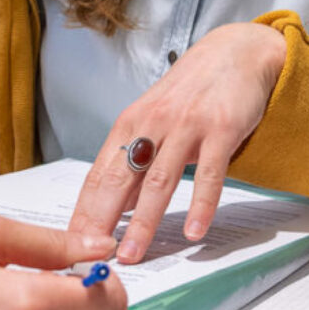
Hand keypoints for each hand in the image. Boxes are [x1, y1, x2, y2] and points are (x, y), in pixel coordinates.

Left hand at [68, 21, 286, 264]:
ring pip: (159, 181)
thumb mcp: (154, 119)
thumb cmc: (192, 90)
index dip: (84, 212)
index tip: (72, 243)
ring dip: (143, 222)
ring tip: (133, 253)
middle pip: (120, 179)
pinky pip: (209, 174)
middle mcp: (152, 124)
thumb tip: (115, 206)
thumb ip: (135, 160)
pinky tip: (194, 232)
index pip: (98, 175)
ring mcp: (187, 126)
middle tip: (92, 256)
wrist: (236, 53)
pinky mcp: (221, 129)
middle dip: (102, 221)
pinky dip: (201, 205)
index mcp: (130, 124)